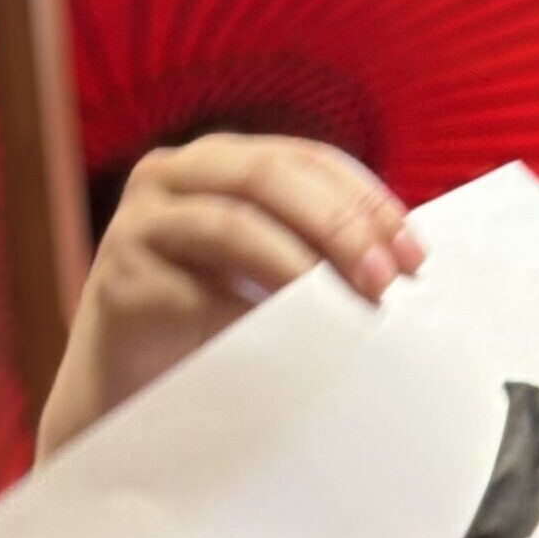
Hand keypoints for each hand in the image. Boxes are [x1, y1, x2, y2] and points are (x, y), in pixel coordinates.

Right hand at [37, 133, 425, 459]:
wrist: (140, 377)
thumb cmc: (224, 317)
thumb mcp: (283, 271)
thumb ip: (327, 252)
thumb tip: (407, 267)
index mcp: (229, 160)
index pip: (311, 160)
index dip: (368, 200)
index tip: (415, 255)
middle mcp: (181, 172)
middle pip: (272, 174)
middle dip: (340, 224)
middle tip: (385, 279)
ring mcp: (145, 216)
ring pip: (234, 221)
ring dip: (303, 262)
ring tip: (352, 303)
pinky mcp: (123, 269)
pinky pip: (199, 285)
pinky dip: (255, 303)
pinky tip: (294, 331)